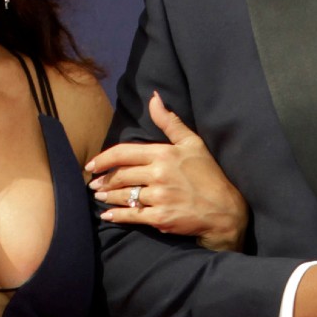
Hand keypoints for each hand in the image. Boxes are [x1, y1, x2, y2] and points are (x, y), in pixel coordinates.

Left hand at [86, 93, 248, 250]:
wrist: (225, 209)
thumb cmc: (209, 174)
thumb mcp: (192, 143)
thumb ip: (169, 121)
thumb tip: (154, 98)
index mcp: (163, 154)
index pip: (123, 153)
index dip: (103, 159)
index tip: (92, 165)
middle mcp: (158, 174)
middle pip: (120, 176)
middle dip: (103, 180)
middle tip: (93, 183)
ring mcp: (159, 197)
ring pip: (123, 196)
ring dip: (108, 197)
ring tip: (100, 196)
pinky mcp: (160, 218)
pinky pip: (131, 215)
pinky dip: (117, 215)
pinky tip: (108, 215)